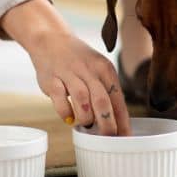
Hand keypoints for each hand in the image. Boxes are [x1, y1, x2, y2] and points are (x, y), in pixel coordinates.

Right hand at [0, 0, 130, 135]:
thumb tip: (117, 122)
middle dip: (107, 123)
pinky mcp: (52, 78)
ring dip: (86, 117)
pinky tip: (69, 119)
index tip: (125, 137)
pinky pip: (60, 99)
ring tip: (87, 125)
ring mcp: (69, 73)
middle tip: (108, 137)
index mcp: (105, 69)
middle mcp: (89, 70)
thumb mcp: (97, 70)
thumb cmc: (79, 61)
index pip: (118, 98)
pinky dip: (65, 112)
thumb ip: (106, 92)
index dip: (122, 120)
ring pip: (82, 99)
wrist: (51, 39)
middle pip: (102, 101)